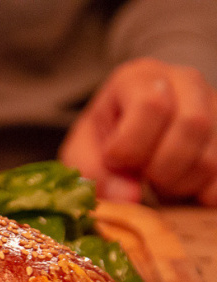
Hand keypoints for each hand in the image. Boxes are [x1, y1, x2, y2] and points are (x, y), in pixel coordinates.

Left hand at [59, 57, 216, 205]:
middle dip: (161, 168)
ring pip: (213, 155)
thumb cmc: (105, 138)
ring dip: (182, 183)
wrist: (131, 134)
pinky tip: (184, 191)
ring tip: (160, 183)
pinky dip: (204, 193)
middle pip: (192, 125)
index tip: (115, 162)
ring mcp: (215, 105)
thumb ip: (95, 171)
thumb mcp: (84, 150)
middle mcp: (185, 82)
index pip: (152, 104)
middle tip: (142, 178)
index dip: (131, 145)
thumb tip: (127, 197)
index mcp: (140, 78)